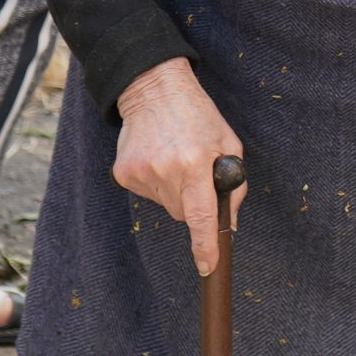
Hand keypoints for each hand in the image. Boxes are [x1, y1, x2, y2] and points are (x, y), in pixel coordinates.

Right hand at [111, 58, 247, 275]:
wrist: (153, 89)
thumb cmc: (197, 115)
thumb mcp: (228, 143)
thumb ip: (233, 185)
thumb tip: (228, 223)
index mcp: (193, 164)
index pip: (201, 217)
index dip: (205, 245)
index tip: (208, 266)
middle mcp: (165, 171)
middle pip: (182, 213)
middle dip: (192, 201)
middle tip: (193, 170)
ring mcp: (140, 174)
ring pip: (166, 205)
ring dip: (174, 190)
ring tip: (174, 157)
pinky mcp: (123, 174)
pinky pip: (148, 194)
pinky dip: (156, 182)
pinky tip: (157, 157)